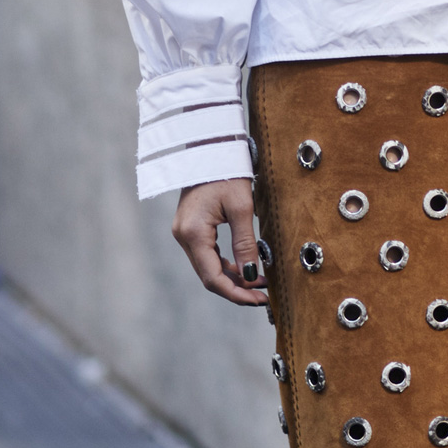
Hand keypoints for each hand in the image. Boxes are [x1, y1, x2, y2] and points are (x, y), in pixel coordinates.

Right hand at [173, 178, 271, 304]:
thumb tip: (251, 275)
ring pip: (208, 268)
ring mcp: (184, 232)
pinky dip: (226, 265)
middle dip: (237, 289)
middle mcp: (183, 236)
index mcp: (193, 232)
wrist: (210, 147)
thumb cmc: (227, 172)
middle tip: (263, 296)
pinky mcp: (190, 228)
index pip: (213, 277)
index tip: (260, 300)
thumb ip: (245, 243)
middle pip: (209, 276)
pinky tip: (245, 268)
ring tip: (260, 284)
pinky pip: (207, 255)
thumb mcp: (242, 207)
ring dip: (233, 279)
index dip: (237, 294)